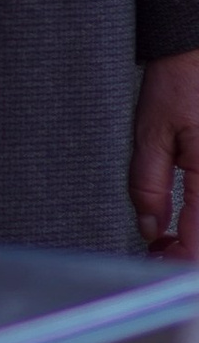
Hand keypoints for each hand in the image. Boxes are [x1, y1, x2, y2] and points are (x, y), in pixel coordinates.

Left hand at [132, 50, 198, 255]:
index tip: (153, 258)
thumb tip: (150, 229)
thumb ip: (148, 187)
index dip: (174, 262)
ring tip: (173, 236)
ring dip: (198, 240)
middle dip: (188, 254)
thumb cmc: (180, 80)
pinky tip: (190, 217)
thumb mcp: (150, 133)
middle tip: (160, 249)